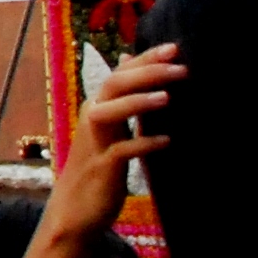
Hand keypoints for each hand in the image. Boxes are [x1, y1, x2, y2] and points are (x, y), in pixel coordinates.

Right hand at [47, 42, 180, 243]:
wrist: (76, 209)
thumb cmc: (99, 167)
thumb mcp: (111, 128)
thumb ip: (123, 98)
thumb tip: (129, 61)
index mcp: (97, 108)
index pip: (120, 74)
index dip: (145, 60)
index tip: (174, 48)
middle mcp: (92, 120)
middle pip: (113, 86)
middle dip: (147, 74)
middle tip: (181, 69)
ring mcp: (95, 144)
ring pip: (109, 113)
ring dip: (138, 103)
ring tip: (168, 97)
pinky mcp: (101, 168)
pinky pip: (121, 151)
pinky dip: (143, 144)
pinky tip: (167, 140)